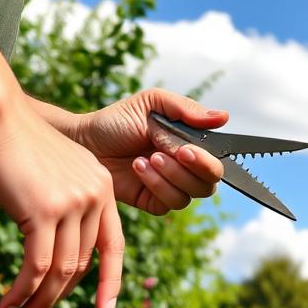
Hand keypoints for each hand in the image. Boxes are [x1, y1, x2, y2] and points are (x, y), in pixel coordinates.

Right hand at [0, 94, 123, 307]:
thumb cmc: (21, 146)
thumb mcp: (58, 174)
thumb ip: (68, 204)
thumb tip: (58, 246)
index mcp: (103, 187)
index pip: (113, 244)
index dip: (111, 281)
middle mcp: (95, 196)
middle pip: (83, 263)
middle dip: (58, 296)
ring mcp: (72, 204)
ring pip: (62, 270)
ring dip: (39, 301)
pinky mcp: (43, 211)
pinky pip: (38, 265)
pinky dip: (23, 290)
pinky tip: (7, 304)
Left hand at [70, 88, 226, 214]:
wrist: (84, 141)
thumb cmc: (117, 120)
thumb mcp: (152, 104)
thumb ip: (187, 109)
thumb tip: (223, 117)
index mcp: (192, 144)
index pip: (218, 160)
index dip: (208, 160)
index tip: (187, 149)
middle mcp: (186, 168)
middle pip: (210, 183)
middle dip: (191, 170)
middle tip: (165, 153)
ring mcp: (170, 186)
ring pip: (190, 195)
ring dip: (169, 176)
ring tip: (146, 158)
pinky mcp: (153, 201)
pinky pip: (168, 204)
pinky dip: (156, 186)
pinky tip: (138, 169)